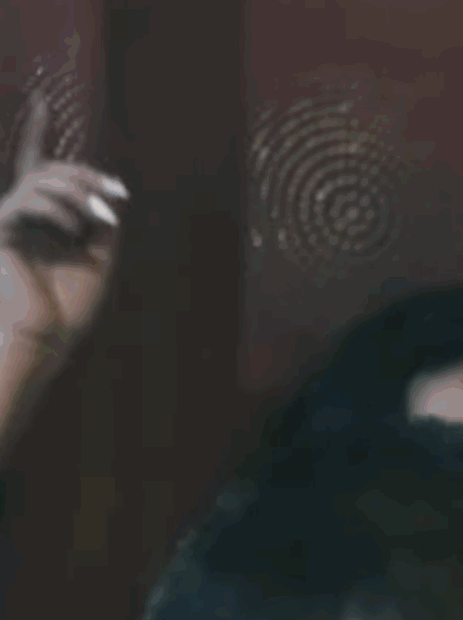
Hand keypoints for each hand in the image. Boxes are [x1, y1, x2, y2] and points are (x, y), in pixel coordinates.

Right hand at [0, 101, 123, 364]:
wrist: (40, 339)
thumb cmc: (64, 311)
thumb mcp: (96, 261)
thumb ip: (98, 224)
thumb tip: (104, 193)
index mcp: (39, 223)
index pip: (35, 168)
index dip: (35, 132)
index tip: (41, 100)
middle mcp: (17, 217)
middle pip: (45, 169)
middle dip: (84, 174)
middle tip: (115, 193)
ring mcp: (5, 222)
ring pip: (38, 179)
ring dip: (76, 191)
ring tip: (101, 217)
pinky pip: (26, 200)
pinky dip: (58, 210)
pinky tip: (74, 232)